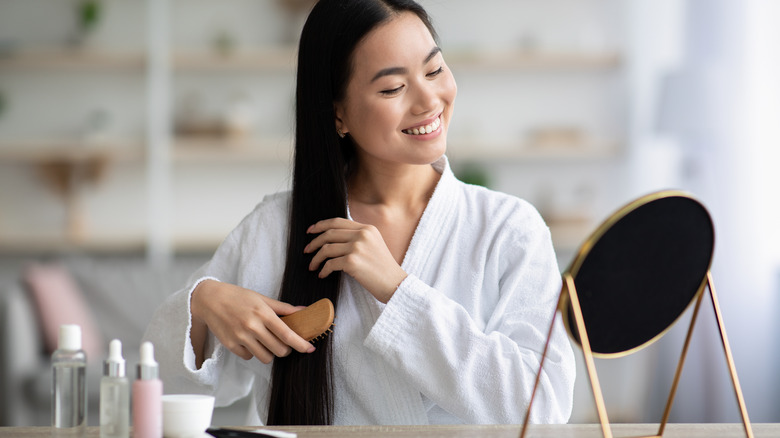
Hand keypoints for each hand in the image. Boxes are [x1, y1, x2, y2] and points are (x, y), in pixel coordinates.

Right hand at [190, 280, 314, 364]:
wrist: (210, 300)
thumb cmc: (239, 297)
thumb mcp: (262, 299)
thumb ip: (284, 308)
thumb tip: (305, 311)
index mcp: (263, 314)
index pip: (287, 334)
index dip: (301, 344)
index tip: (310, 348)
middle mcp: (252, 327)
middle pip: (279, 350)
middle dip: (286, 350)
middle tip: (283, 343)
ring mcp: (240, 337)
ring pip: (265, 357)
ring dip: (270, 353)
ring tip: (266, 342)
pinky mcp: (230, 345)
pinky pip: (249, 357)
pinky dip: (253, 352)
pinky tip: (250, 341)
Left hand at [304, 218, 406, 302]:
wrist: (395, 284)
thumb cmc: (383, 269)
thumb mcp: (374, 245)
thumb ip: (358, 238)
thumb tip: (332, 239)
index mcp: (367, 228)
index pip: (338, 222)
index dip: (321, 225)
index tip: (311, 231)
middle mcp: (362, 235)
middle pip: (329, 233)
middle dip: (314, 242)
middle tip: (307, 250)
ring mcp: (357, 247)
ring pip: (326, 249)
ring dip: (316, 258)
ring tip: (313, 266)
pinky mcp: (352, 262)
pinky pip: (330, 264)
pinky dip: (323, 270)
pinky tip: (322, 274)